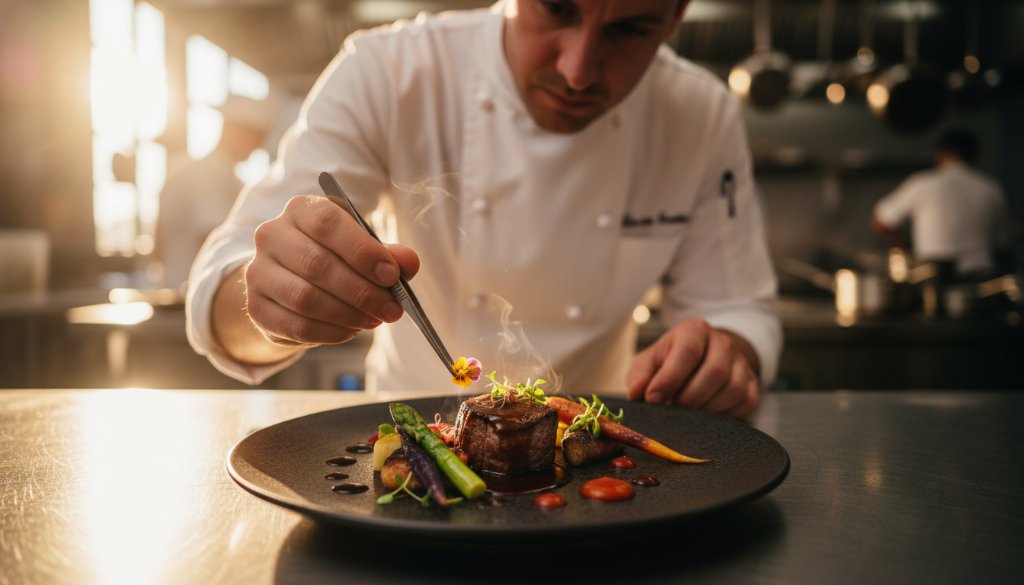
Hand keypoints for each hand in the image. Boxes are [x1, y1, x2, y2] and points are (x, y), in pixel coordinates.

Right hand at [243, 194, 419, 346]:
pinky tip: (351, 330)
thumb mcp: (364, 249)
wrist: (290, 282)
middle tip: (391, 309)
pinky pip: (296, 325)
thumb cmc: (335, 259)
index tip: (392, 275)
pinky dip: (331, 332)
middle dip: (362, 291)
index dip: (363, 251)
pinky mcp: (256, 307)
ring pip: (305, 298)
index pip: (327, 223)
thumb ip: (388, 254)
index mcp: (301, 210)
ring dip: (348, 314)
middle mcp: (272, 235)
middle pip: (317, 264)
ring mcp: (258, 272)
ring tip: (373, 320)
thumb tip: (407, 262)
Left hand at [626, 318, 760, 418]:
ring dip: (707, 409)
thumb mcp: (649, 362)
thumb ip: (639, 375)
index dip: (670, 377)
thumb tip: (636, 393)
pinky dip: (726, 416)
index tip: (653, 399)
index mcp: (694, 331)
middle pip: (716, 371)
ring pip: (734, 389)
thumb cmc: (670, 362)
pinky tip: (707, 416)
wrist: (702, 359)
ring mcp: (741, 363)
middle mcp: (722, 342)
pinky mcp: (752, 383)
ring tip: (688, 415)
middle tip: (672, 409)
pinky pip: (746, 403)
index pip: (689, 350)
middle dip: (690, 397)